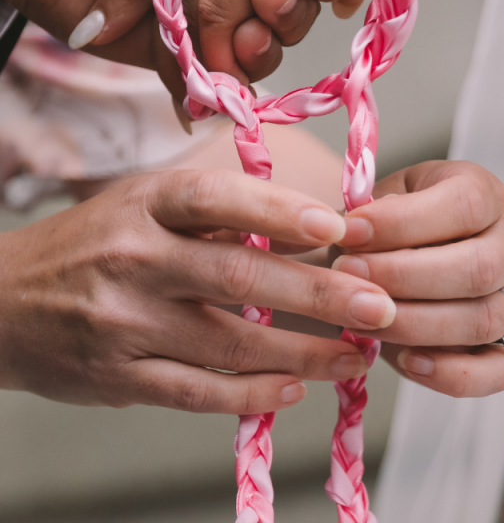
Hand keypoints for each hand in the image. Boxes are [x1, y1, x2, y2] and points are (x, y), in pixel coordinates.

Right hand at [0, 169, 395, 412]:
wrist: (6, 300)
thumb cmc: (96, 241)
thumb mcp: (147, 205)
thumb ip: (220, 215)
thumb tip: (304, 231)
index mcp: (146, 203)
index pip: (218, 198)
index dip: (280, 211)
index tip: (338, 228)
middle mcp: (134, 259)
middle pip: (239, 276)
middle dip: (319, 293)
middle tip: (378, 305)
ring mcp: (124, 322)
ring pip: (230, 342)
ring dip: (304, 352)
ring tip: (356, 354)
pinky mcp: (118, 378)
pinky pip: (199, 392)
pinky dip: (254, 392)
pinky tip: (296, 388)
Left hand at [2, 0, 364, 83]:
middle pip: (283, 3)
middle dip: (290, 12)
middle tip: (274, 0)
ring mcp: (193, 5)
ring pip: (249, 45)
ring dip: (258, 51)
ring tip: (243, 43)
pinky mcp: (160, 43)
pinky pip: (197, 73)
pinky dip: (211, 87)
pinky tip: (220, 88)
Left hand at [333, 161, 503, 396]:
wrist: (393, 255)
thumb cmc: (385, 224)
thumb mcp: (378, 202)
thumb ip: (368, 214)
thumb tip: (354, 232)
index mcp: (484, 195)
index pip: (464, 204)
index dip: (403, 220)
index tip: (350, 230)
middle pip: (477, 267)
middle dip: (403, 275)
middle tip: (346, 273)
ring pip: (482, 319)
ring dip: (415, 323)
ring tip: (362, 316)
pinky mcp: (503, 345)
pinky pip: (496, 371)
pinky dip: (452, 374)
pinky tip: (409, 362)